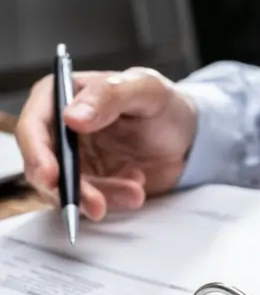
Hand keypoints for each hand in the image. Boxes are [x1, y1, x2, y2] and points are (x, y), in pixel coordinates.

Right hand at [15, 67, 196, 220]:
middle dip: (67, 190)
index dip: (38, 154)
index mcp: (62, 96)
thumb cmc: (165, 104)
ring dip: (99, 198)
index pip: (35, 127)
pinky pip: (92, 201)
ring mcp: (77, 160)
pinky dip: (114, 201)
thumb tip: (71, 117)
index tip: (51, 176)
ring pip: (69, 190)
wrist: (189, 136)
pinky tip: (137, 188)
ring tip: (135, 192)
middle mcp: (62, 130)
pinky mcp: (94, 183)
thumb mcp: (145, 89)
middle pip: (45, 166)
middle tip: (95, 205)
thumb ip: (108, 97)